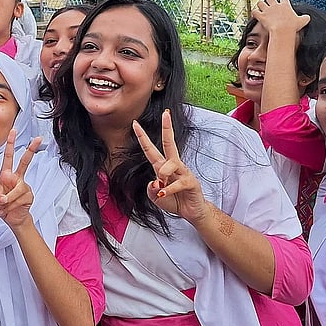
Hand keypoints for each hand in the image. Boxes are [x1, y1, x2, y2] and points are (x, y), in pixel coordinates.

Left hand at [0, 130, 40, 229]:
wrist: (13, 219)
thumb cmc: (2, 208)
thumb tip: (3, 197)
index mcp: (6, 175)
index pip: (8, 156)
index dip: (11, 144)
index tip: (13, 131)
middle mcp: (16, 178)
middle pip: (25, 162)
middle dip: (31, 150)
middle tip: (38, 138)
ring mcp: (24, 187)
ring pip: (15, 191)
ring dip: (5, 202)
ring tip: (2, 208)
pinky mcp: (29, 196)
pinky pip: (17, 200)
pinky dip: (9, 207)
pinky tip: (8, 210)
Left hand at [132, 109, 208, 223]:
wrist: (190, 212)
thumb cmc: (173, 201)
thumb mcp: (154, 197)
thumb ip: (150, 189)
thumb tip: (154, 182)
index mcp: (161, 166)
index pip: (150, 149)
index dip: (142, 137)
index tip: (135, 123)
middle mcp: (173, 166)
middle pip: (170, 143)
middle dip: (167, 128)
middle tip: (166, 114)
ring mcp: (183, 172)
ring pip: (171, 163)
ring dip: (163, 173)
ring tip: (161, 185)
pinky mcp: (190, 182)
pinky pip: (178, 182)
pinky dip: (168, 189)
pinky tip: (163, 193)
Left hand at [252, 0, 310, 36]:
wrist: (283, 30)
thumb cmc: (293, 26)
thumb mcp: (302, 21)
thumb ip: (305, 18)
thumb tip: (307, 17)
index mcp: (285, 5)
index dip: (283, 3)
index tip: (283, 7)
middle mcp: (275, 5)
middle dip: (270, 2)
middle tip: (271, 7)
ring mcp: (267, 10)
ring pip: (260, 3)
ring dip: (261, 6)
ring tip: (262, 10)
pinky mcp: (261, 16)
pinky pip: (254, 11)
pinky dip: (254, 13)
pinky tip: (255, 15)